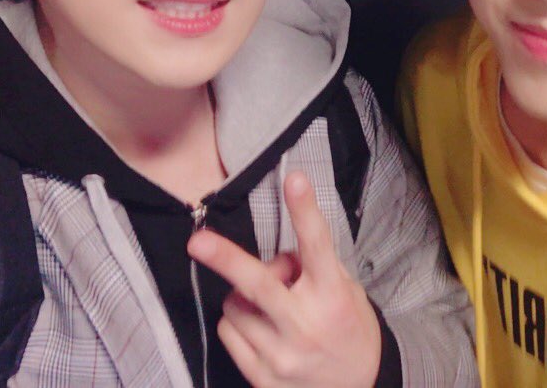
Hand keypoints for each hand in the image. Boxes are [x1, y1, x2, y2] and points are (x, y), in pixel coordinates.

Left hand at [187, 171, 380, 387]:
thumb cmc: (348, 332)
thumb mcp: (348, 293)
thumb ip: (313, 270)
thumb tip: (275, 258)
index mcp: (333, 297)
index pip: (317, 246)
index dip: (304, 210)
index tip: (294, 178)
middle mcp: (307, 326)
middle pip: (259, 285)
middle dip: (226, 259)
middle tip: (198, 241)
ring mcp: (282, 356)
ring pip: (236, 305)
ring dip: (244, 296)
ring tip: (271, 307)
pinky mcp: (262, 378)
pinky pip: (229, 332)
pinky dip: (238, 323)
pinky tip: (262, 330)